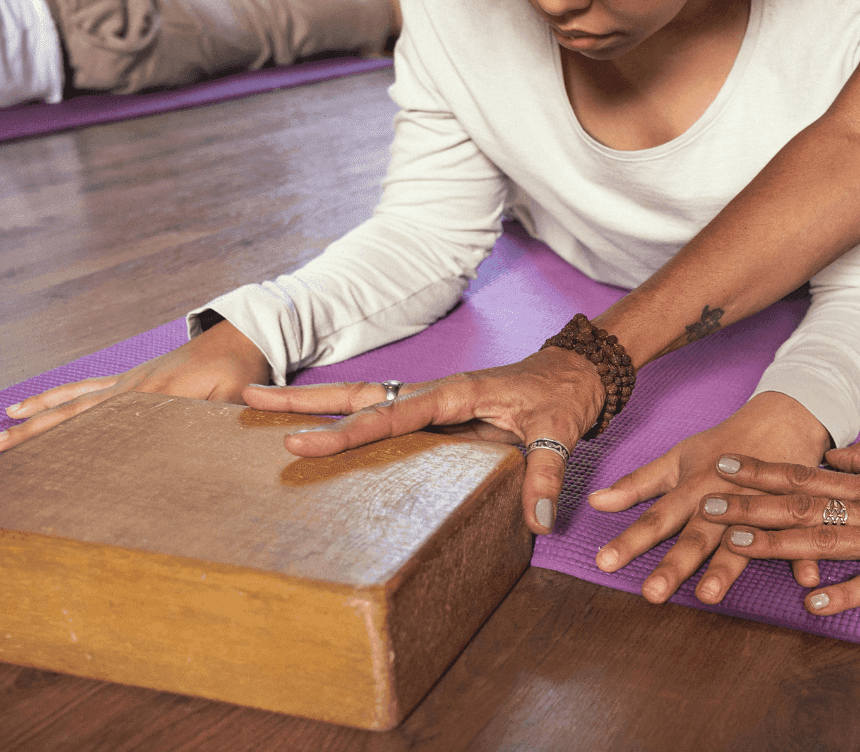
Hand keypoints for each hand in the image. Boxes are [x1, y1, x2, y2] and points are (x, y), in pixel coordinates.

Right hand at [1, 321, 270, 451]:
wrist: (240, 339)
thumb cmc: (241, 372)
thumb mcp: (234, 399)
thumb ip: (215, 422)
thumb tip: (207, 446)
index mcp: (154, 396)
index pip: (110, 428)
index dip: (80, 448)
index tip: (52, 470)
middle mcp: (130, 389)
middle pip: (74, 415)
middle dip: (37, 434)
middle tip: (2, 448)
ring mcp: (126, 384)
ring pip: (71, 404)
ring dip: (35, 419)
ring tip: (2, 434)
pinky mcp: (128, 382)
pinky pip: (83, 391)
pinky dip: (54, 398)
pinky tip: (23, 407)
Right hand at [239, 346, 604, 534]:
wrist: (574, 375)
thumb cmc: (562, 398)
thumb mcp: (560, 432)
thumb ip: (545, 474)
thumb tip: (536, 521)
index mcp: (454, 394)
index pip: (390, 416)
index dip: (345, 433)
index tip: (300, 444)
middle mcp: (433, 393)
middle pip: (358, 396)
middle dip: (303, 400)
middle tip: (248, 400)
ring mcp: (430, 401)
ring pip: (363, 400)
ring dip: (313, 403)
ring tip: (258, 406)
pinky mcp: (433, 412)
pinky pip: (381, 413)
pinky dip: (344, 416)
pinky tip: (318, 427)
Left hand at [588, 391, 831, 603]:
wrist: (783, 417)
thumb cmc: (724, 444)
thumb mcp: (677, 460)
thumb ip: (637, 485)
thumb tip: (595, 502)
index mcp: (694, 488)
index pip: (657, 519)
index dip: (630, 541)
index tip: (603, 563)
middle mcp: (723, 501)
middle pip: (695, 536)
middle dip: (674, 565)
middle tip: (652, 594)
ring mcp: (758, 509)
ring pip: (740, 542)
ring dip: (726, 568)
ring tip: (708, 594)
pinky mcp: (792, 512)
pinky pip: (800, 538)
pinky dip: (803, 557)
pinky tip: (805, 580)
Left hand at [697, 437, 859, 614]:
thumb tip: (833, 453)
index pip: (805, 476)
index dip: (762, 472)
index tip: (722, 466)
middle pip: (802, 506)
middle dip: (752, 505)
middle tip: (708, 503)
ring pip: (827, 539)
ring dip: (781, 543)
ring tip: (739, 544)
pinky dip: (845, 591)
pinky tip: (812, 601)